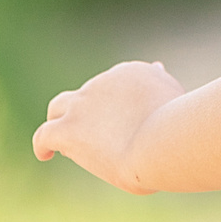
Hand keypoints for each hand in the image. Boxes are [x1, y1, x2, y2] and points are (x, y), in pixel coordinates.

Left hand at [32, 59, 181, 193]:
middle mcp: (105, 81)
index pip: (117, 82)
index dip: (115, 103)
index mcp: (134, 72)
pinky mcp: (68, 128)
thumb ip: (161, 83)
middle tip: (92, 133)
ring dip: (60, 120)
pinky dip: (43, 144)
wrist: (161, 141)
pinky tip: (45, 154)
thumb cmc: (177, 127)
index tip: (120, 120)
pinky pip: (45, 133)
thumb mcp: (173, 95)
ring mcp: (84, 103)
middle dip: (86, 109)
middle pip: (87, 92)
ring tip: (62, 141)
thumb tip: (156, 66)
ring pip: (59, 107)